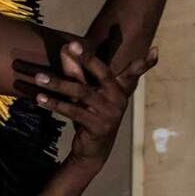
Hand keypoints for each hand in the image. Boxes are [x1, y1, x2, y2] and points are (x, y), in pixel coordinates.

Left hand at [13, 39, 157, 168]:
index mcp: (120, 89)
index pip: (133, 72)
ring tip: (38, 77)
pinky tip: (40, 98)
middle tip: (70, 45)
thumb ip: (77, 71)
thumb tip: (65, 48)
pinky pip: (73, 111)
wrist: (93, 150)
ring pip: (80, 92)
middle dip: (87, 58)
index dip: (145, 63)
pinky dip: (55, 104)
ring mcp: (108, 113)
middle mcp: (118, 99)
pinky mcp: (96, 126)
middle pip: (102, 74)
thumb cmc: (91, 115)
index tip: (156, 49)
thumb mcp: (87, 94)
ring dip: (57, 84)